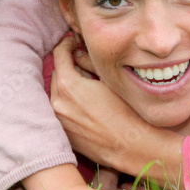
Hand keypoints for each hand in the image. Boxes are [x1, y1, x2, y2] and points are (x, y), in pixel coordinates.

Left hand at [49, 37, 152, 166]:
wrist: (132, 147)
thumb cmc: (127, 112)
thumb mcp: (109, 80)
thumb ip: (89, 61)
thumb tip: (78, 53)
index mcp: (67, 85)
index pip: (59, 54)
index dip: (67, 44)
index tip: (74, 42)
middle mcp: (57, 103)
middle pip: (56, 73)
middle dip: (67, 64)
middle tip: (82, 60)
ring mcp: (58, 120)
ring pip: (57, 92)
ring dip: (67, 84)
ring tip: (86, 82)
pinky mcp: (64, 133)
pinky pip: (61, 110)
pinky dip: (68, 102)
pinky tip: (85, 103)